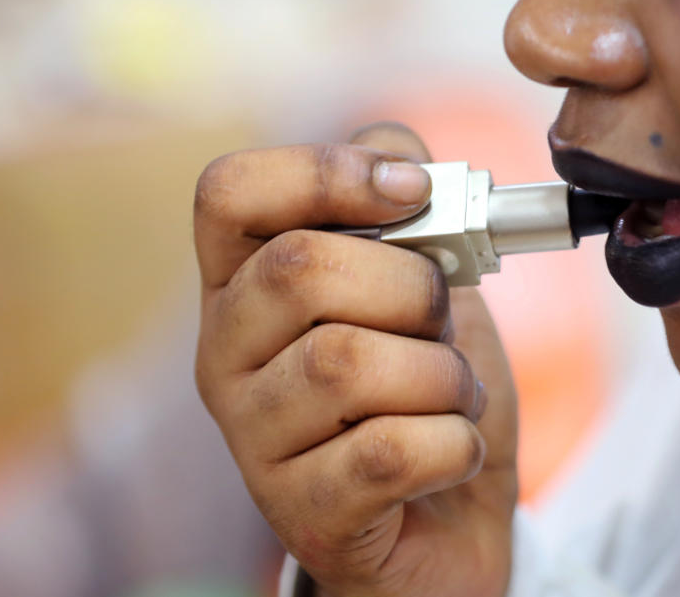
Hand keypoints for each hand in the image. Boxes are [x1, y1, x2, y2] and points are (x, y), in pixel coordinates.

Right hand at [193, 122, 518, 596]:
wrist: (449, 515)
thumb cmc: (427, 386)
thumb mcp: (427, 280)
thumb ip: (411, 208)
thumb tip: (400, 163)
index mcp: (245, 284)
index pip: (228, 192)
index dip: (322, 172)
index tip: (410, 193)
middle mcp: (226, 355)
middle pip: (299, 269)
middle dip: (411, 285)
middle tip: (439, 319)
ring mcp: (253, 439)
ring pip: (346, 363)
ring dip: (441, 374)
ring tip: (452, 394)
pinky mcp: (302, 513)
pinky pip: (389, 451)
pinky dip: (453, 443)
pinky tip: (450, 452)